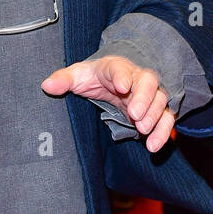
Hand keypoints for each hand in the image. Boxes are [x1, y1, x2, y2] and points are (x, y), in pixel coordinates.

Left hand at [41, 55, 175, 152]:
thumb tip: (46, 85)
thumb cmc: (95, 77)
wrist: (114, 82)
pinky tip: (153, 146)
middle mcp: (138, 78)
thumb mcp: (78, 76)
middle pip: (148, 82)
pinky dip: (163, 132)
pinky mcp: (158, 110)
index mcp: (116, 67)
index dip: (122, 75)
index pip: (121, 68)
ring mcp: (150, 94)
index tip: (122, 86)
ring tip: (142, 130)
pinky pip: (166, 119)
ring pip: (160, 100)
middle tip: (134, 114)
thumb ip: (63, 80)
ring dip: (154, 115)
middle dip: (144, 98)